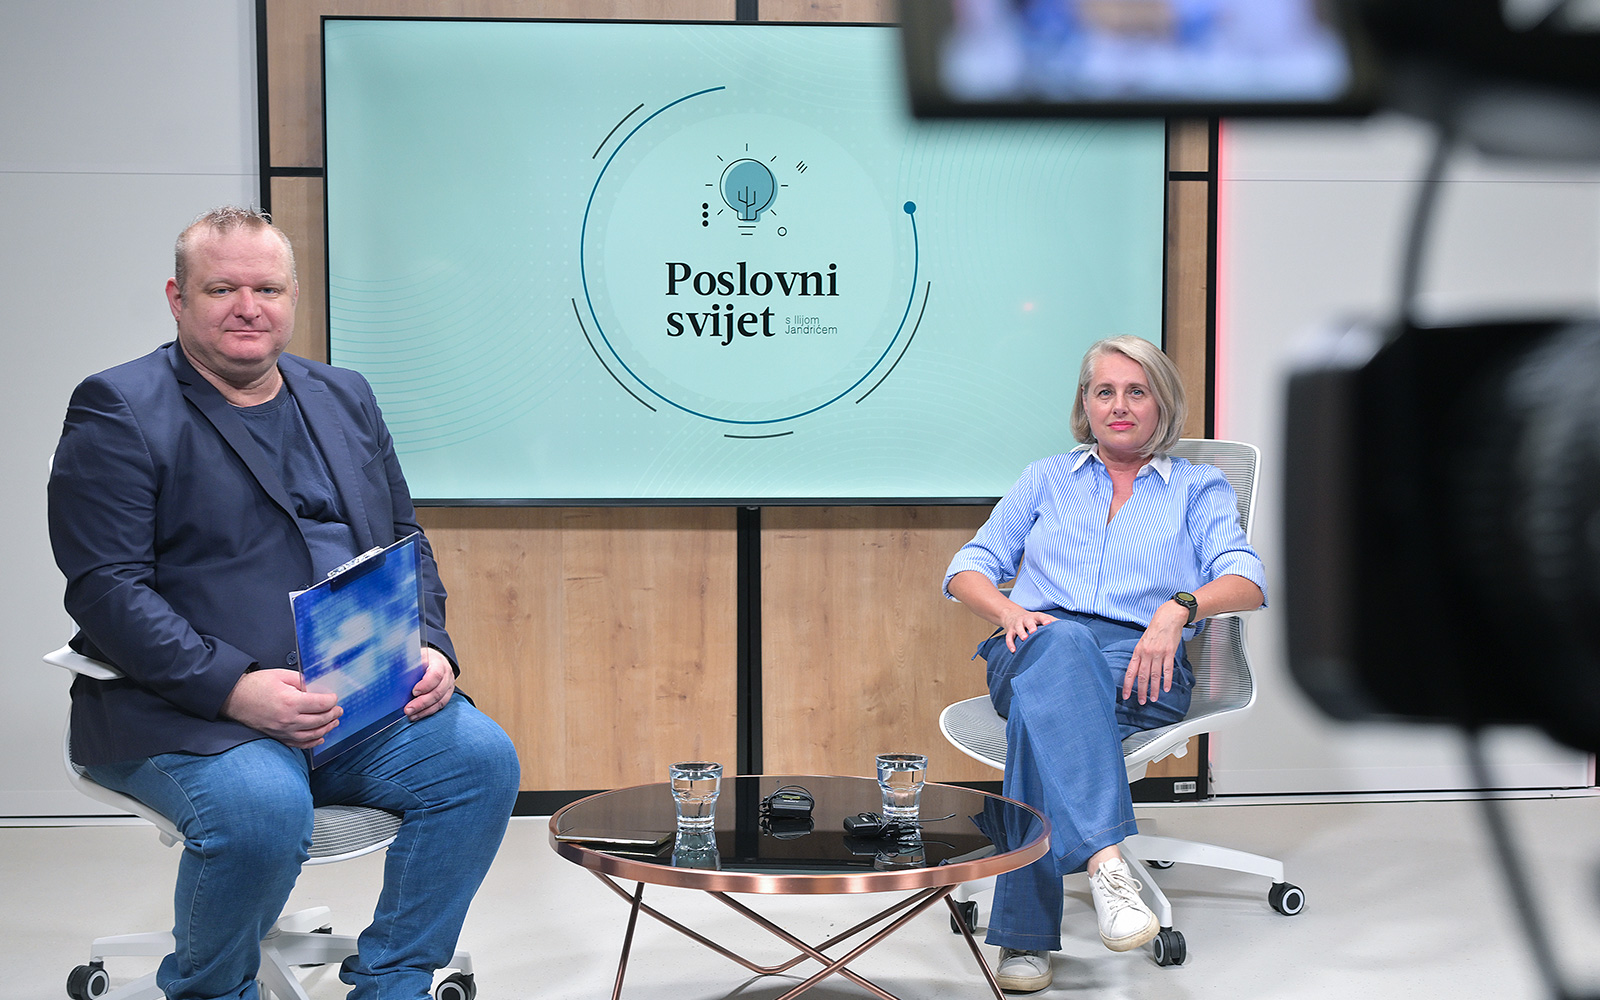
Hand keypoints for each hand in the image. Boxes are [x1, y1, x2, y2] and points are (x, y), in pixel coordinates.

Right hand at [221, 669, 340, 747]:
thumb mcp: (283, 675)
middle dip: (333, 714)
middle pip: (320, 720)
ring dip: (326, 728)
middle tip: (338, 710)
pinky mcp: (277, 736)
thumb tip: (317, 688)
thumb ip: (303, 681)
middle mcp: (288, 719)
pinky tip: (320, 738)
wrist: (234, 697)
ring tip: (334, 722)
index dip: (332, 700)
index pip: (321, 704)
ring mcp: (282, 731)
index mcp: (291, 702)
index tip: (334, 697)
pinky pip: (299, 744)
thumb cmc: (256, 685)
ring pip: (312, 734)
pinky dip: (312, 742)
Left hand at [404, 646, 454, 720]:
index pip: (436, 675)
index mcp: (439, 663)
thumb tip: (388, 668)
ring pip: (439, 701)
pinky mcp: (447, 694)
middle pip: (438, 691)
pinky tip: (417, 715)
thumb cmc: (422, 659)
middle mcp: (447, 675)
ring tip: (410, 715)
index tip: (413, 692)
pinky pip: (439, 706)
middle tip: (408, 709)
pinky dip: (427, 712)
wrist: (434, 660)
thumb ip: (404, 661)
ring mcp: (448, 685)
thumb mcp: (414, 656)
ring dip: (424, 710)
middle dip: (422, 702)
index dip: (426, 685)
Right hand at [999, 607, 1058, 652]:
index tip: (1049, 623)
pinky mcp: (1010, 631)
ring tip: (1024, 639)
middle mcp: (1026, 619)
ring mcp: (1017, 625)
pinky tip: (1013, 650)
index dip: (1045, 619)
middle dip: (1031, 626)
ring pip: (1018, 628)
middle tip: (1034, 631)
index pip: (1041, 616)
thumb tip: (1069, 628)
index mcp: (1035, 617)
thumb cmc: (1032, 619)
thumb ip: (1053, 622)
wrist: (1013, 615)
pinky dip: (1010, 643)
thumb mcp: (1041, 618)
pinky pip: (1009, 637)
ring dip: (1021, 633)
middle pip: (1028, 621)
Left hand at [1123, 601, 1186, 704]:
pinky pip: (1167, 669)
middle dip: (1141, 691)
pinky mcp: (1169, 652)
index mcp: (1138, 651)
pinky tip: (1166, 688)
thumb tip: (1136, 670)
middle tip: (1141, 701)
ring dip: (1154, 689)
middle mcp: (1146, 653)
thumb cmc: (1155, 630)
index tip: (1125, 695)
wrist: (1168, 618)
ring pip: (1154, 675)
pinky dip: (1167, 680)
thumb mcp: (1143, 642)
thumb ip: (1140, 656)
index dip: (1127, 684)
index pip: (1130, 671)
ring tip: (1154, 698)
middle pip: (1142, 676)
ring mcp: (1158, 653)